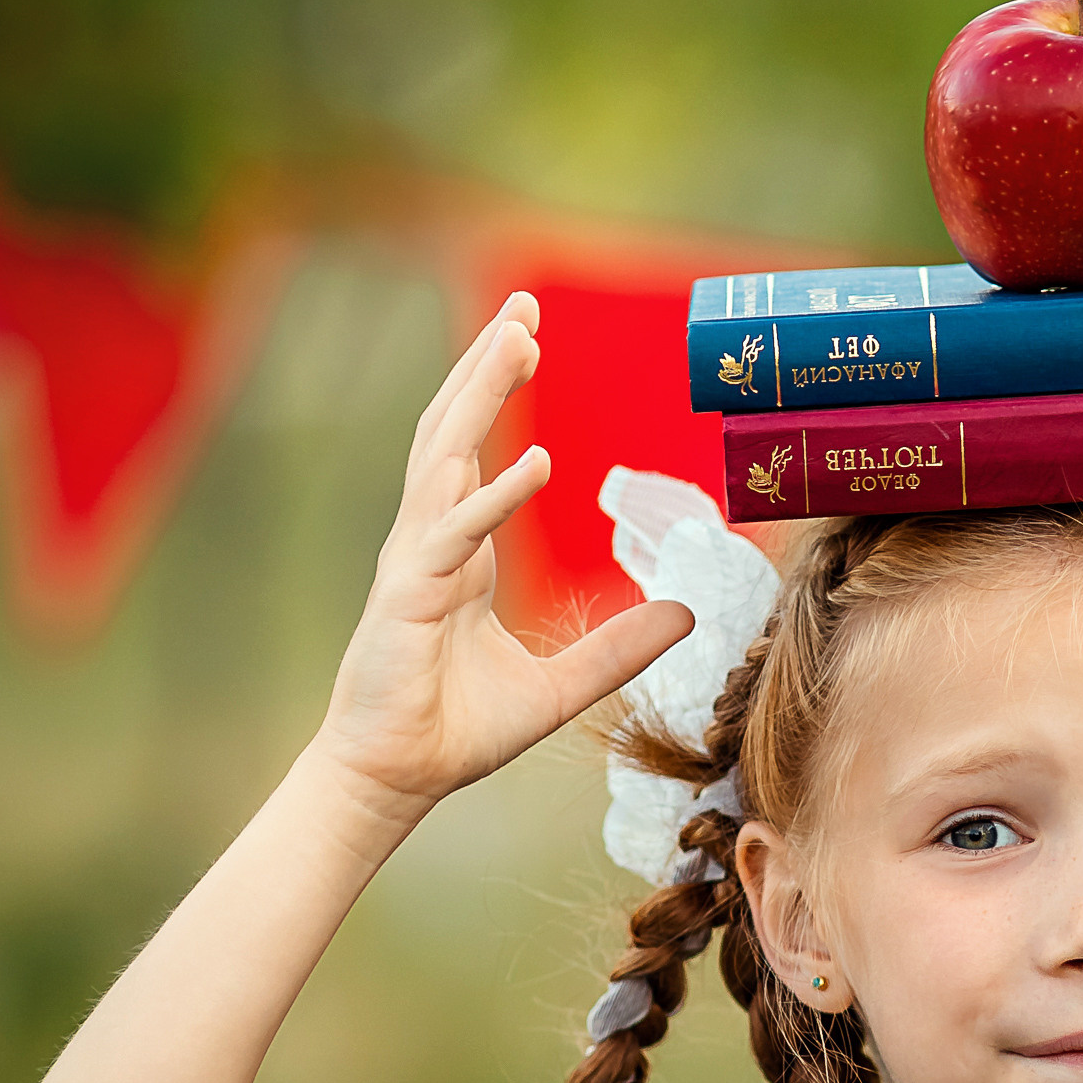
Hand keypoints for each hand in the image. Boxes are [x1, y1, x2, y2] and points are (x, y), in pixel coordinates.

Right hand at [311, 295, 691, 826]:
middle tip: (523, 303)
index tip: (529, 332)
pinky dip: (492, 496)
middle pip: (454, 429)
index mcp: (460, 551)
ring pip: (445, 456)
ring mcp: (416, 562)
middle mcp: (433, 540)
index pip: (476, 450)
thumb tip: (686, 613)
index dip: (496, 389)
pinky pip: (454, 533)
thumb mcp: (562, 688)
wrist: (396, 779)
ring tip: (516, 339)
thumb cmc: (456, 730)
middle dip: (486, 364)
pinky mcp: (410, 596)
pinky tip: (534, 462)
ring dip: (479, 395)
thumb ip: (620, 649)